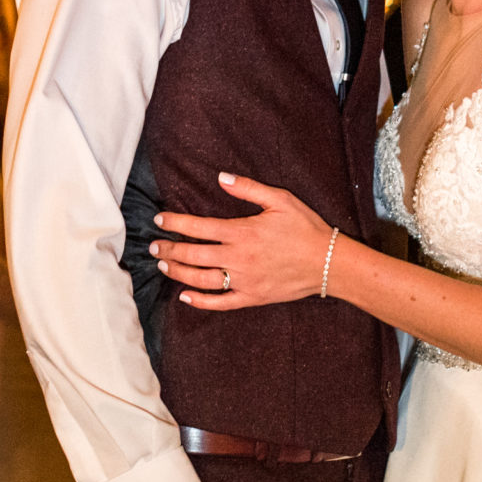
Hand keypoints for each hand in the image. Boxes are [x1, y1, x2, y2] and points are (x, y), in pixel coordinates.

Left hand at [152, 173, 333, 310]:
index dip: (175, 223)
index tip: (159, 220)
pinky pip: (220, 303)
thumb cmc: (306, 228)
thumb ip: (248, 189)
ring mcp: (243, 281)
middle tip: (153, 245)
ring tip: (163, 264)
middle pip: (193, 254)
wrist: (329, 263)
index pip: (198, 227)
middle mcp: (238, 258)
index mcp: (242, 232)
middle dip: (169, 249)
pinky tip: (184, 296)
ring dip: (178, 272)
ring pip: (200, 279)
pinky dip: (200, 301)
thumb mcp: (280, 200)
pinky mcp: (251, 298)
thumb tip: (221, 178)